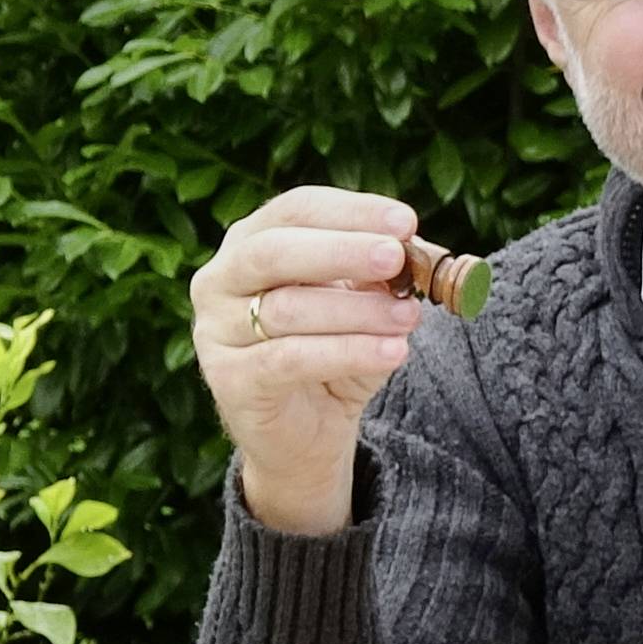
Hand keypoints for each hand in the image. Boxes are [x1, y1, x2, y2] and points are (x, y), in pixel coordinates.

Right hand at [189, 186, 426, 535]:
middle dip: (341, 251)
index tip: (406, 223)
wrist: (305, 434)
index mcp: (250, 242)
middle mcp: (220, 279)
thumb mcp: (365, 304)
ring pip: (286, 309)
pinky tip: (393, 352)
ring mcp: (216, 331)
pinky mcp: (229, 380)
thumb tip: (426, 253)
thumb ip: (387, 275)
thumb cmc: (333, 353)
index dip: (351, 212)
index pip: (295, 210)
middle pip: (274, 251)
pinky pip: (290, 359)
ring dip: (356, 310)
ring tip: (409, 316)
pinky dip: (348, 352)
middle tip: (395, 258)